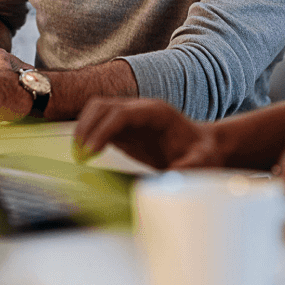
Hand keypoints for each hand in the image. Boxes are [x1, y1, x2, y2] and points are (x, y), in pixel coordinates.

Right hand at [73, 97, 223, 170]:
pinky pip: (99, 124)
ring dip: (84, 129)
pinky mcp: (125, 129)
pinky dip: (88, 136)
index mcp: (157, 113)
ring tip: (79, 155)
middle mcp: (140, 110)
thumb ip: (189, 166)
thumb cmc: (203, 152)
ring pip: (98, 111)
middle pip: (104, 106)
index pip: (122, 113)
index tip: (90, 151)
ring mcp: (131, 118)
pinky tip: (85, 156)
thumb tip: (171, 178)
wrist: (204, 147)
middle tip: (80, 156)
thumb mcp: (202, 159)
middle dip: (87, 127)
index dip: (103, 129)